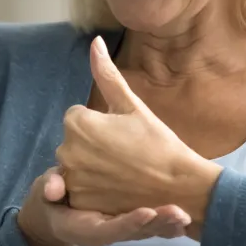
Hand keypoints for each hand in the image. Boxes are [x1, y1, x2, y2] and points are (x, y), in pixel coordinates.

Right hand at [17, 167, 191, 245]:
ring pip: (147, 232)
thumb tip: (50, 189)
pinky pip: (150, 228)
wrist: (55, 216)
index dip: (129, 222)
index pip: (110, 228)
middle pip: (135, 233)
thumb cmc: (52, 200)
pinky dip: (167, 225)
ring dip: (168, 225)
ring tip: (187, 215)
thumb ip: (50, 188)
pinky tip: (186, 219)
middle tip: (180, 215)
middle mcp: (106, 233)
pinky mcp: (129, 225)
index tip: (147, 212)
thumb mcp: (45, 193)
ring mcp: (120, 231)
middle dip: (158, 225)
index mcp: (86, 227)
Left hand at [56, 37, 221, 231]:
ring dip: (91, 168)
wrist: (177, 186)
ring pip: (75, 166)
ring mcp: (73, 181)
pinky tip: (115, 188)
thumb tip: (94, 41)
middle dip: (92, 145)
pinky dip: (92, 190)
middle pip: (73, 142)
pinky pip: (77, 191)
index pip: (77, 117)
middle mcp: (67, 151)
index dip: (100, 124)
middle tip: (124, 152)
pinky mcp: (79, 204)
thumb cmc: (158, 142)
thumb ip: (106, 73)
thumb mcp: (132, 105)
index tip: (122, 134)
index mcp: (77, 123)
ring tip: (122, 170)